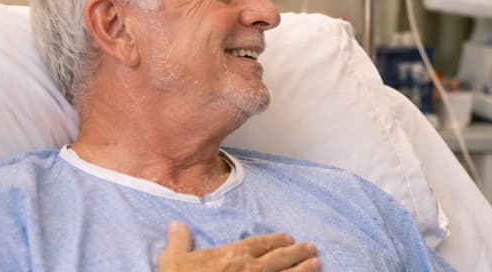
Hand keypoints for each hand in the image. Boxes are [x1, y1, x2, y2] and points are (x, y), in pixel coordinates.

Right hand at [158, 220, 321, 271]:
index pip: (260, 244)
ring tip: (318, 264)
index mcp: (233, 256)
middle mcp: (251, 269)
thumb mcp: (172, 261)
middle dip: (298, 253)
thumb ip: (178, 241)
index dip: (276, 241)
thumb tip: (176, 224)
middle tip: (312, 249)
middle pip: (280, 258)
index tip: (288, 238)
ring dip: (304, 270)